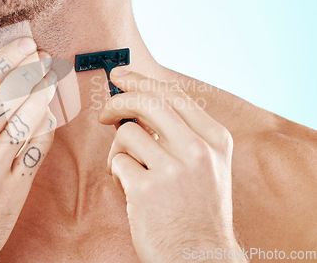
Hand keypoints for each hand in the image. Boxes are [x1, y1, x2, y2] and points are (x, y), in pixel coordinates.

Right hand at [0, 38, 56, 262]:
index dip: (6, 59)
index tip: (25, 45)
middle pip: (8, 95)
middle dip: (31, 70)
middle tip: (46, 56)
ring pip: (26, 118)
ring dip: (44, 93)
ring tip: (54, 78)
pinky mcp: (11, 189)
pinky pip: (37, 150)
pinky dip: (47, 128)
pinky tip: (53, 113)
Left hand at [99, 68, 245, 262]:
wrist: (200, 257)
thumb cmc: (197, 209)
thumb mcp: (207, 165)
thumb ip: (182, 133)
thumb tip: (139, 102)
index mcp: (215, 139)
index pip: (173, 95)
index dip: (142, 81)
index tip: (122, 76)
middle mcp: (198, 150)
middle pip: (147, 103)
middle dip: (119, 100)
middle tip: (105, 112)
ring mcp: (174, 169)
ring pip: (126, 133)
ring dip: (117, 149)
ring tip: (127, 169)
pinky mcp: (148, 189)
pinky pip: (117, 162)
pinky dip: (116, 171)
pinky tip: (129, 188)